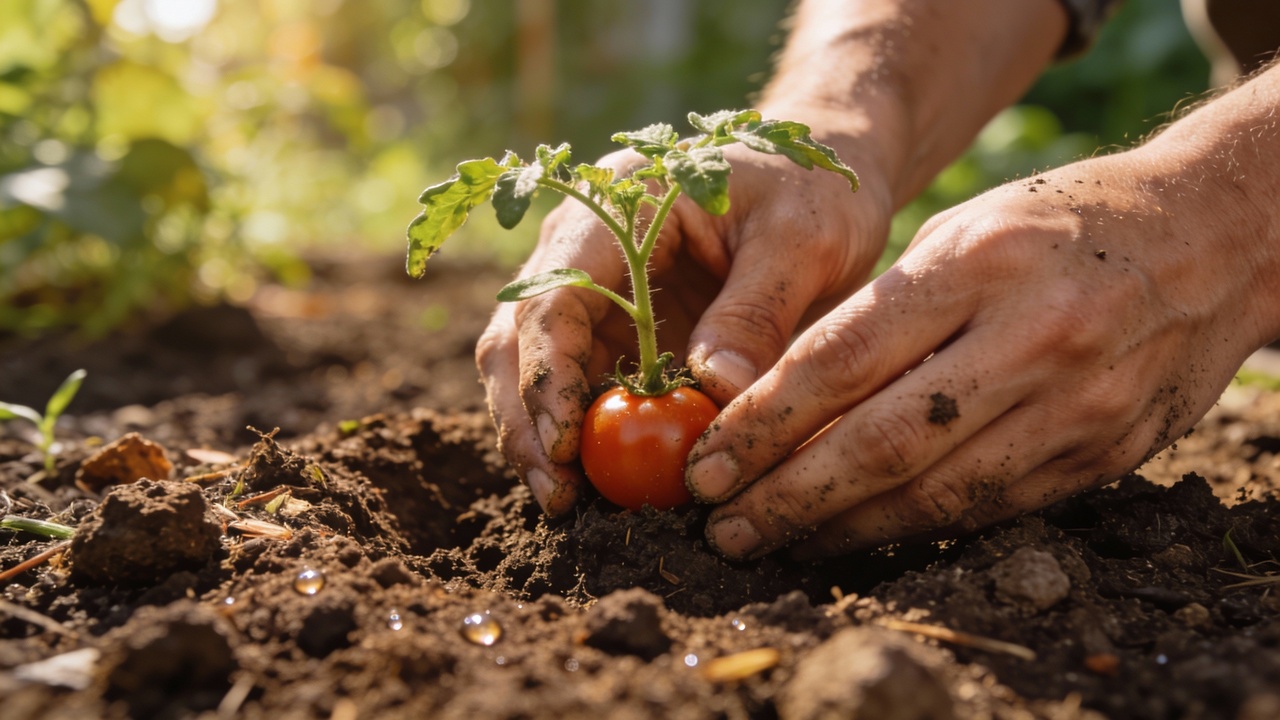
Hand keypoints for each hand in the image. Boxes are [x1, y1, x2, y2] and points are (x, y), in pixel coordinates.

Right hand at [476, 138, 892, 513]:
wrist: (824, 174)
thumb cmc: (815, 188)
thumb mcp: (803, 238)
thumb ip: (757, 310)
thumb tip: (713, 393)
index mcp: (619, 204)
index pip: (555, 292)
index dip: (547, 371)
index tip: (566, 443)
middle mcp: (588, 247)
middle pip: (520, 338)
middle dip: (528, 419)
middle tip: (557, 497)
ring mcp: (599, 292)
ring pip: (536, 370)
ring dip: (546, 439)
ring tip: (571, 508)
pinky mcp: (622, 333)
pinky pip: (589, 389)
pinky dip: (591, 440)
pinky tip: (609, 490)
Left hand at [686, 148, 1279, 558]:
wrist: (1212, 239)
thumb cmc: (1059, 225)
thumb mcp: (961, 232)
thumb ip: (882, 311)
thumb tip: (784, 396)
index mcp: (977, 263)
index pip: (842, 360)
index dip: (762, 423)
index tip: (706, 464)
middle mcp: (1030, 338)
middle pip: (880, 442)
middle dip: (786, 496)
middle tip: (720, 528)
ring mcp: (1076, 404)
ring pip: (934, 494)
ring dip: (841, 528)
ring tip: (774, 541)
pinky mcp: (1104, 453)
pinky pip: (991, 509)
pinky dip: (914, 529)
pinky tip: (858, 534)